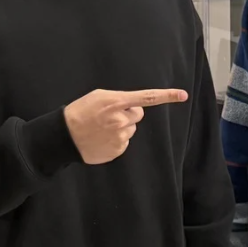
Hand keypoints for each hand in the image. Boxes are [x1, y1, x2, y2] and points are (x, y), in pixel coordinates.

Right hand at [63, 88, 187, 164]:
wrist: (64, 136)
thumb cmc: (81, 112)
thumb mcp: (98, 96)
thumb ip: (120, 99)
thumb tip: (136, 107)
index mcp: (116, 103)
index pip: (147, 98)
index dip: (166, 96)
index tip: (183, 95)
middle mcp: (120, 120)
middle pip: (138, 114)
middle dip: (128, 114)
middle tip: (109, 116)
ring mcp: (119, 137)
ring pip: (131, 129)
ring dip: (121, 128)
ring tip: (102, 128)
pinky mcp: (117, 150)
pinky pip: (124, 142)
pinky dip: (116, 140)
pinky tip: (102, 138)